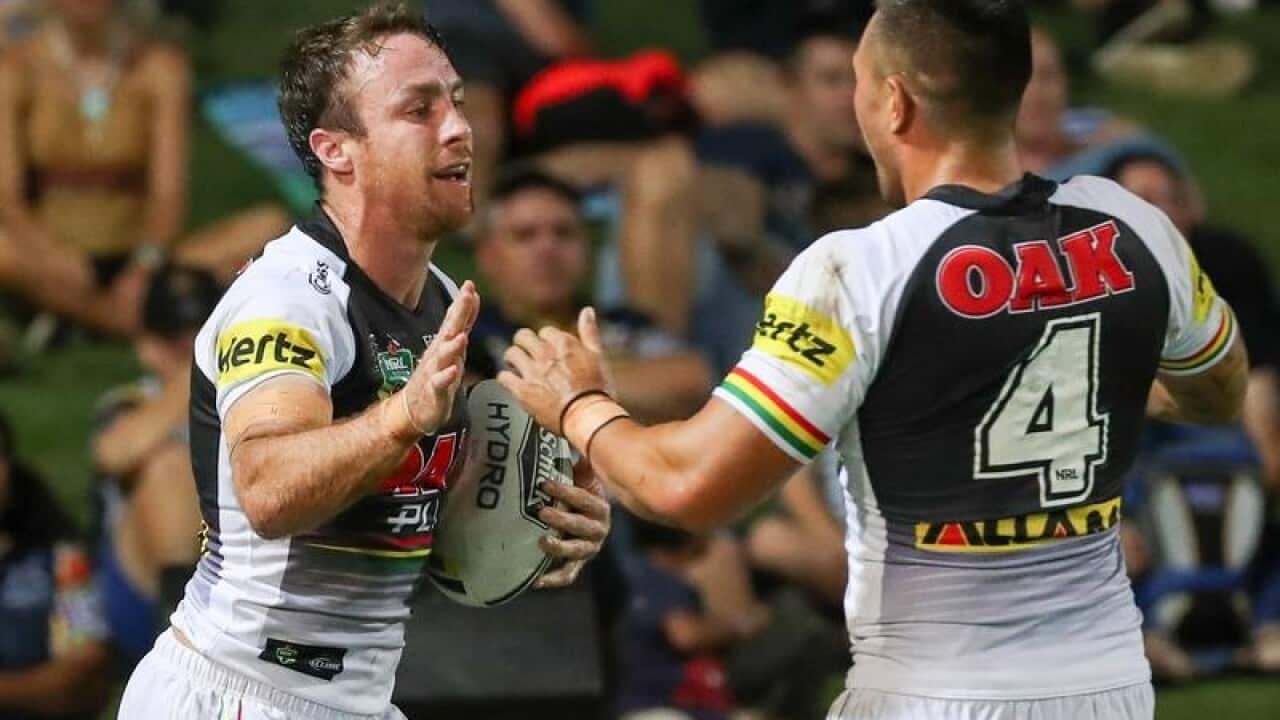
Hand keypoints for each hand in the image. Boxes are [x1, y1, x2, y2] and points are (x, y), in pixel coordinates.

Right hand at [386, 281, 479, 440]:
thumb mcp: (454, 346)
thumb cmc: (437, 373)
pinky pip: (439, 382)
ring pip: (443, 356)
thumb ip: (464, 322)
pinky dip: (446, 376)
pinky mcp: (432, 390)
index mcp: (445, 342)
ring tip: (462, 336)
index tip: (469, 284)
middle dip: (458, 313)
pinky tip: (453, 370)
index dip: (462, 302)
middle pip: (449, 330)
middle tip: (466, 295)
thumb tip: (473, 297)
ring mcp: (434, 370)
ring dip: (452, 345)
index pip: (454, 318)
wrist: (413, 407)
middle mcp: (438, 352)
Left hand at [498, 306, 613, 432]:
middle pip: (522, 337)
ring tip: (516, 367)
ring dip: (512, 359)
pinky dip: (506, 379)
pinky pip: (503, 377)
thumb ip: (589, 332)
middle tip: (526, 353)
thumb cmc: (597, 389)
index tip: (548, 349)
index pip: (546, 331)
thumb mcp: (597, 356)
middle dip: (523, 344)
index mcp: (563, 343)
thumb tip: (587, 310)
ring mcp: (532, 372)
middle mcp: (545, 354)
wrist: (588, 416)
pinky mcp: (522, 391)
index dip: (546, 340)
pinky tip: (511, 382)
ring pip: (511, 354)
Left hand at [535, 459, 610, 587]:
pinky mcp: (576, 564)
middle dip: (563, 520)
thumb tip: (575, 432)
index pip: (585, 500)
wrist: (591, 517)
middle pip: (583, 527)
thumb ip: (580, 461)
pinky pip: (567, 576)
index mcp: (601, 507)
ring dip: (559, 548)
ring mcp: (588, 549)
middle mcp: (599, 530)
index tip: (545, 484)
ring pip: (576, 552)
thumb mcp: (584, 475)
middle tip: (542, 511)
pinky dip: (552, 579)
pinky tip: (535, 581)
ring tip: (542, 542)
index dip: (567, 492)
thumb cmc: (581, 491)